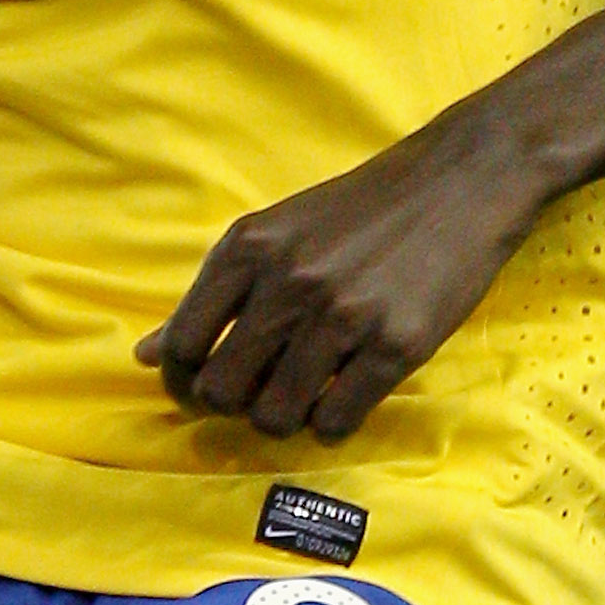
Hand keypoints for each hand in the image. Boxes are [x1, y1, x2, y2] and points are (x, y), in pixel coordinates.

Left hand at [147, 108, 543, 442]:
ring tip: (305, 397)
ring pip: (275, 417)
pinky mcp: (396, 345)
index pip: (183, 346)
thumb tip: (144, 355)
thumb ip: (213, 294)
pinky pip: (335, 422)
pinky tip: (344, 397)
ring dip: (284, 420)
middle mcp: (289, 282)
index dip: (183, 382)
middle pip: (222, 391)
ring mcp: (343, 317)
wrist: (460, 180)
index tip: (202, 389)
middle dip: (234, 406)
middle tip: (260, 395)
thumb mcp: (275, 233)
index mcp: (248, 248)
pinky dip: (331, 424)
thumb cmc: (361, 210)